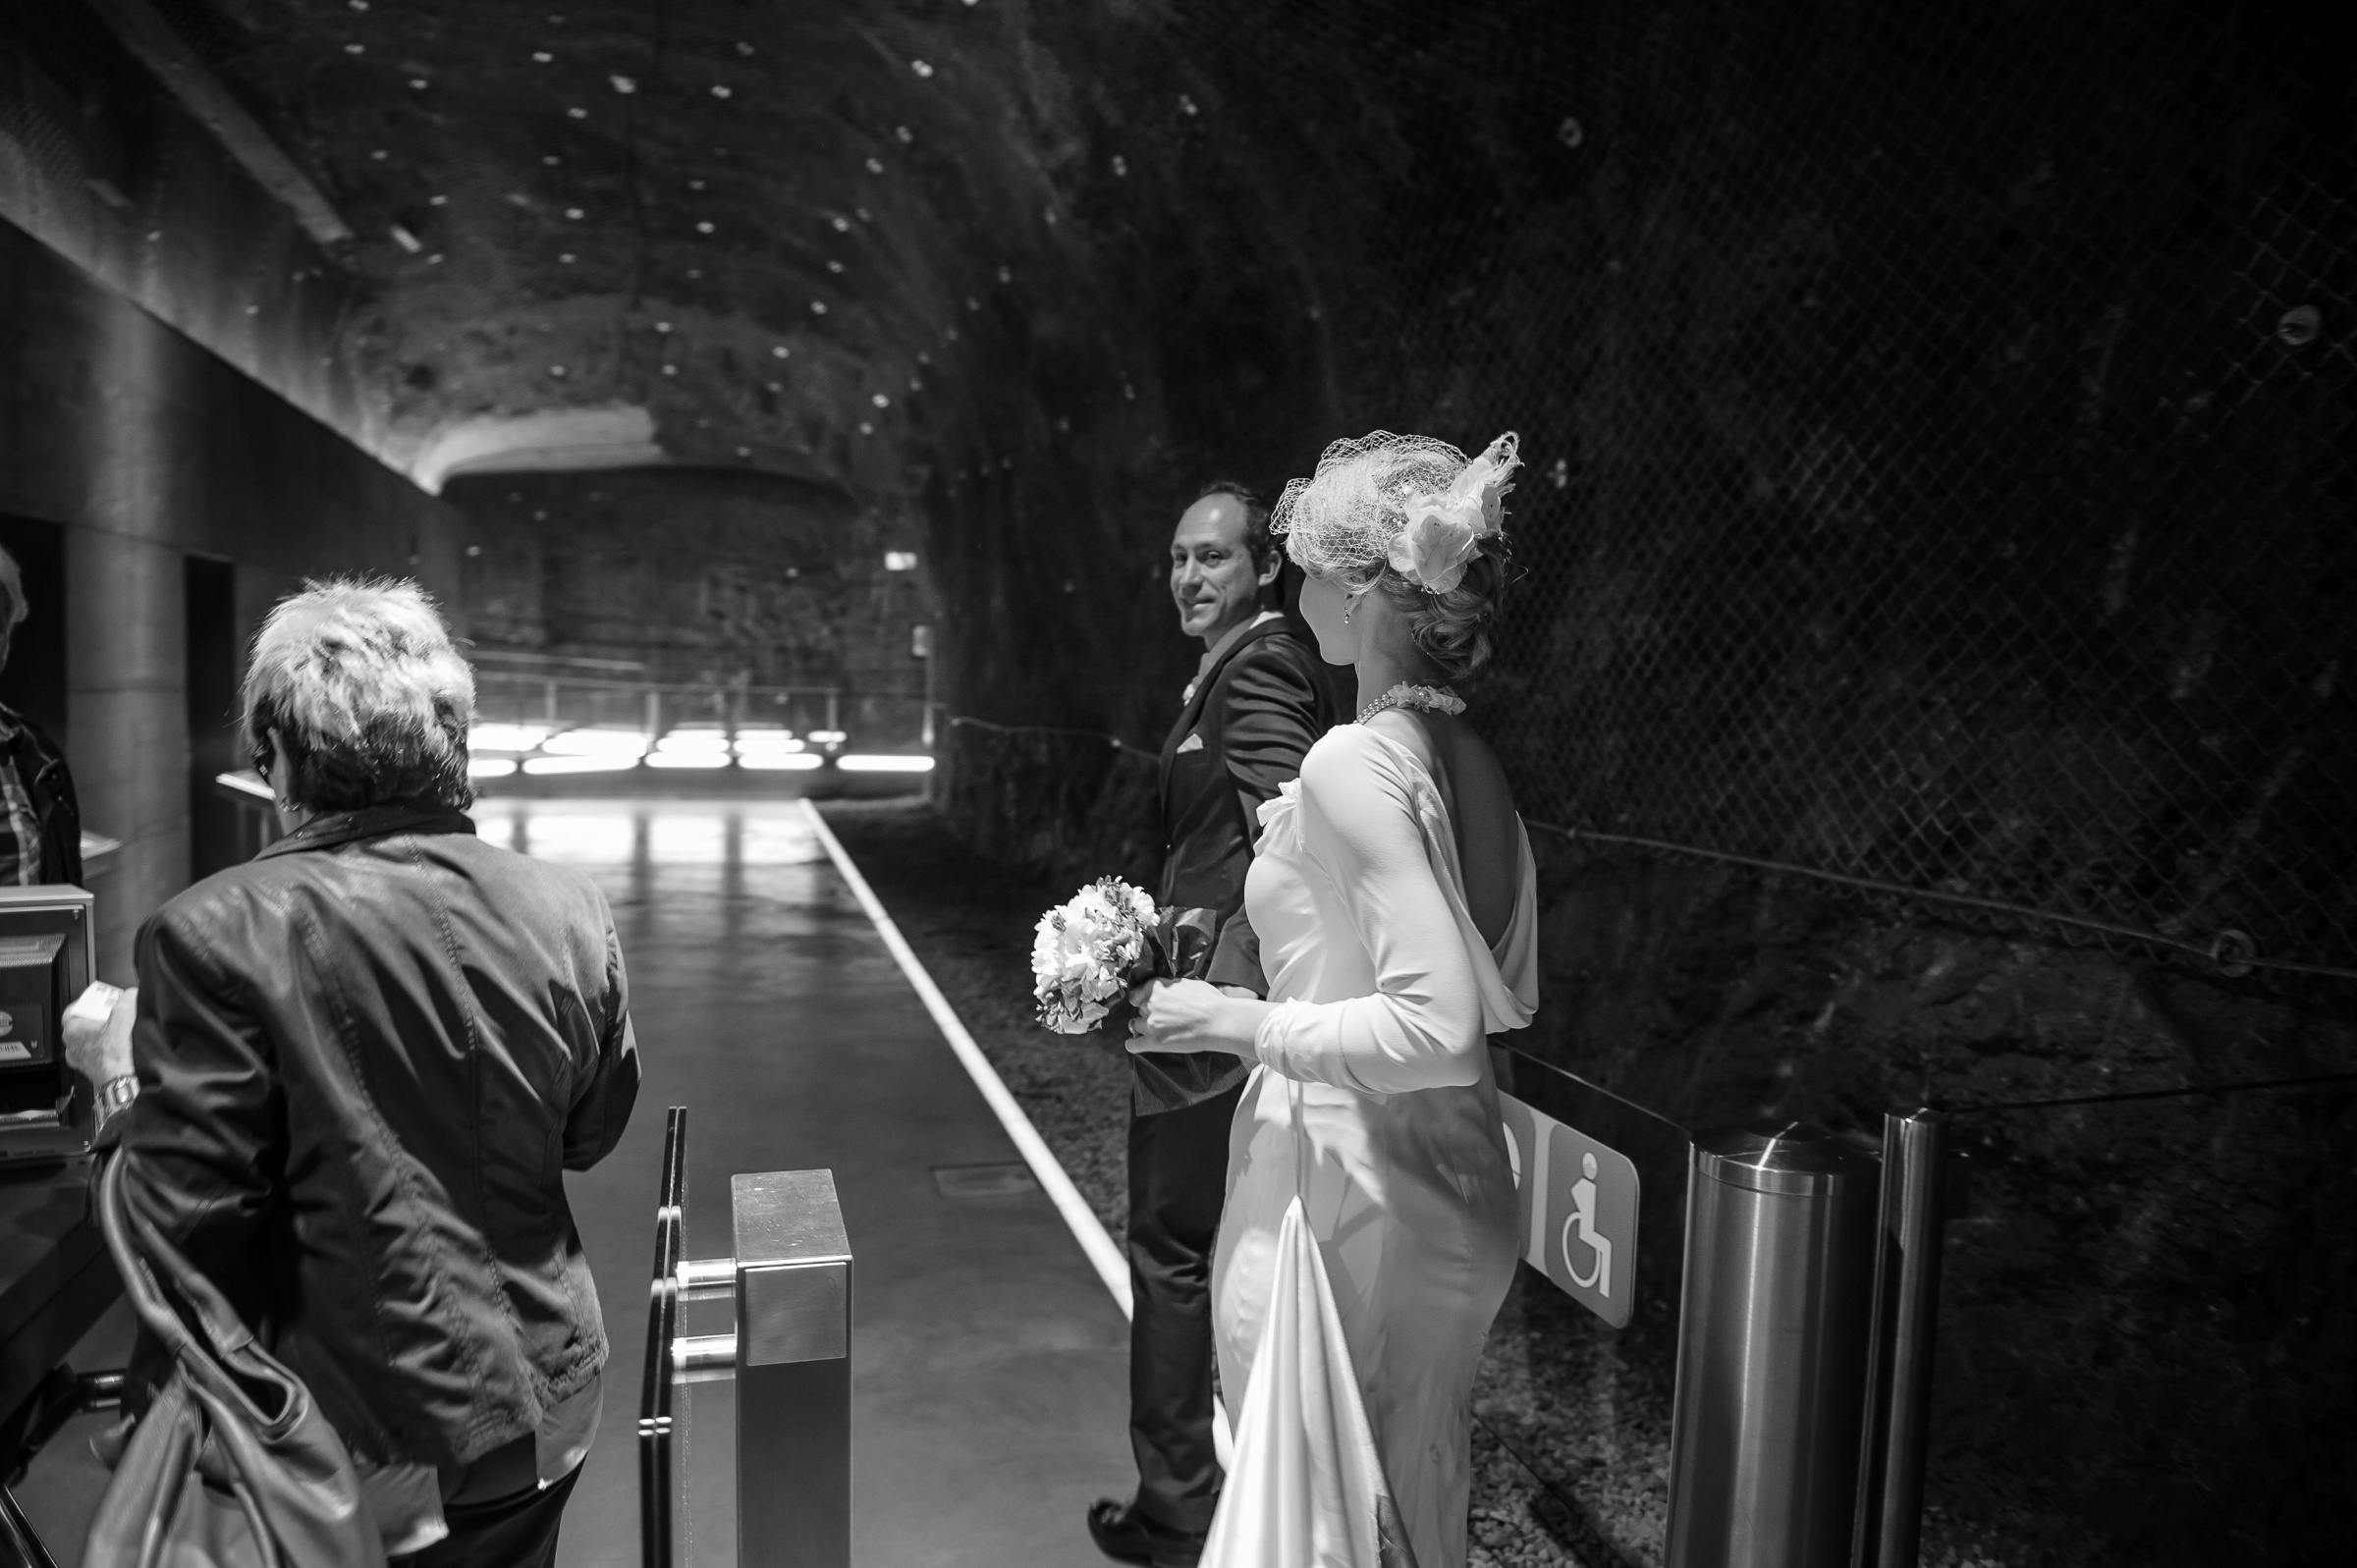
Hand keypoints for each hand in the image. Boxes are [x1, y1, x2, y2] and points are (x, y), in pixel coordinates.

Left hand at [63, 983, 135, 1089]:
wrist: (121, 1079)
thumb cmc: (116, 1053)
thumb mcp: (125, 1018)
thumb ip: (127, 1001)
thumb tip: (130, 994)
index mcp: (73, 1030)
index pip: (71, 1011)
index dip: (84, 1004)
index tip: (95, 1002)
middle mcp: (71, 1045)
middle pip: (78, 1026)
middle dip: (92, 1019)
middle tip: (107, 1014)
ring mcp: (78, 1059)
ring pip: (83, 1041)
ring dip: (95, 1035)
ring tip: (112, 1031)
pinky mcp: (87, 1069)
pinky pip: (90, 1054)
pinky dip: (99, 1048)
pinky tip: (112, 1047)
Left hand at [1125, 978, 1267, 1058]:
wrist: (1218, 1022)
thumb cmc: (1209, 1001)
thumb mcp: (1189, 983)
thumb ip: (1171, 985)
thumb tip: (1166, 987)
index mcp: (1156, 987)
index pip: (1138, 992)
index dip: (1143, 997)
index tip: (1146, 1001)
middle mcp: (1149, 1004)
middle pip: (1140, 1009)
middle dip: (1149, 1012)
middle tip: (1165, 1017)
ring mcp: (1150, 1024)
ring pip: (1136, 1025)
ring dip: (1145, 1027)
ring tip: (1159, 1030)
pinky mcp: (1154, 1042)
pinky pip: (1133, 1044)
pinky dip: (1133, 1044)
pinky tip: (1136, 1044)